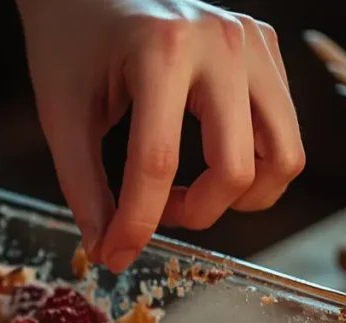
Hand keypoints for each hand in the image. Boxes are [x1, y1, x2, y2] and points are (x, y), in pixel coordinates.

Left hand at [17, 0, 305, 271]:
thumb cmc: (70, 46)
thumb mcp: (63, 116)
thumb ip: (84, 188)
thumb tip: (107, 252)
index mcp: (161, 50)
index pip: (159, 163)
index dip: (137, 224)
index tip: (115, 256)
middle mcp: (222, 43)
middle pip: (237, 167)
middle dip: (198, 213)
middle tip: (161, 214)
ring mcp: (254, 43)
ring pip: (283, 155)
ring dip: (239, 197)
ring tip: (188, 193)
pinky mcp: (267, 51)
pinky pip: (282, 133)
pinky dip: (252, 166)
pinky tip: (206, 163)